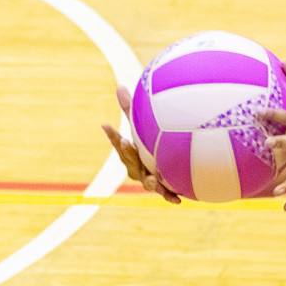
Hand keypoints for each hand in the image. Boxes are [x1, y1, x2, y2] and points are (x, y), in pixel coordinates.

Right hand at [101, 86, 180, 203]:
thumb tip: (119, 86)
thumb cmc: (155, 143)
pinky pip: (167, 193)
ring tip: (154, 178)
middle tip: (126, 142)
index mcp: (132, 153)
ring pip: (146, 182)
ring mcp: (151, 180)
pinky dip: (171, 196)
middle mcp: (139, 168)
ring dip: (149, 179)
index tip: (107, 125)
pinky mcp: (166, 189)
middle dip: (127, 153)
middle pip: (130, 164)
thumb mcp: (144, 127)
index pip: (120, 143)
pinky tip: (178, 200)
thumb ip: (132, 111)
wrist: (175, 166)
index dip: (113, 136)